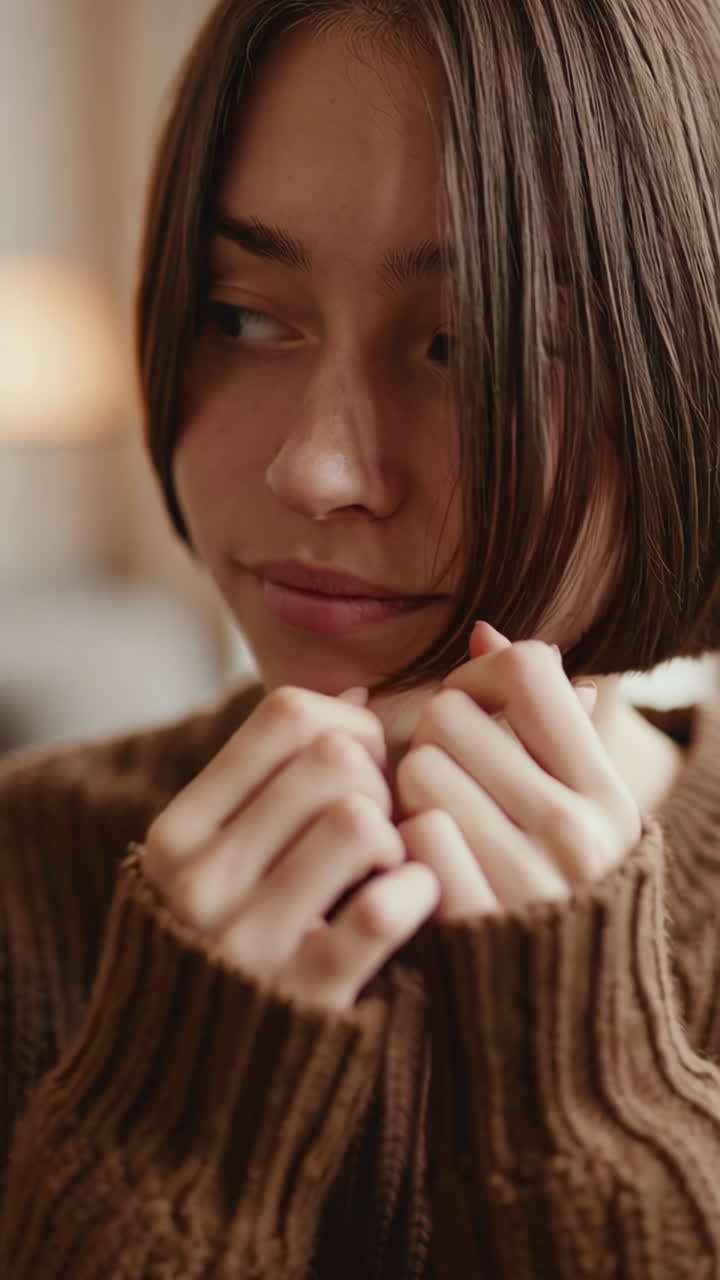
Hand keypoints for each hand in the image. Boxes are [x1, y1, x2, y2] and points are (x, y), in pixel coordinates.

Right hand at [143, 686, 438, 1009]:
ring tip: (387, 868)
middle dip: (381, 777)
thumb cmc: (227, 946)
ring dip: (399, 837)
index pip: (285, 714)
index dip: (351, 724)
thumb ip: (271, 777)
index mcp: (178, 831)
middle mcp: (200, 880)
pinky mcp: (306, 998)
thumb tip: (352, 693)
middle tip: (383, 822)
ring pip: (359, 820)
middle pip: (332, 758)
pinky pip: (385, 910)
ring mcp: (248, 941)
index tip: (364, 766)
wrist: (190, 1094)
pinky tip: (411, 903)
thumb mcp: (214, 859)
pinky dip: (418, 892)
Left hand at [395, 623, 641, 920]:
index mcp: (607, 789)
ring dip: (409, 793)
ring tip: (431, 819)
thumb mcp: (581, 807)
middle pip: (451, 716)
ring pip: (418, 771)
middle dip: (432, 738)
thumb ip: (543, 719)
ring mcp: (528, 881)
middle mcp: (578, 830)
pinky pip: (410, 837)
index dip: (478, 675)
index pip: (528, 671)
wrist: (567, 1027)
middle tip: (442, 774)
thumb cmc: (560, 890)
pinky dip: (404, 844)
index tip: (472, 709)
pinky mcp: (474, 926)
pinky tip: (418, 863)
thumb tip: (484, 632)